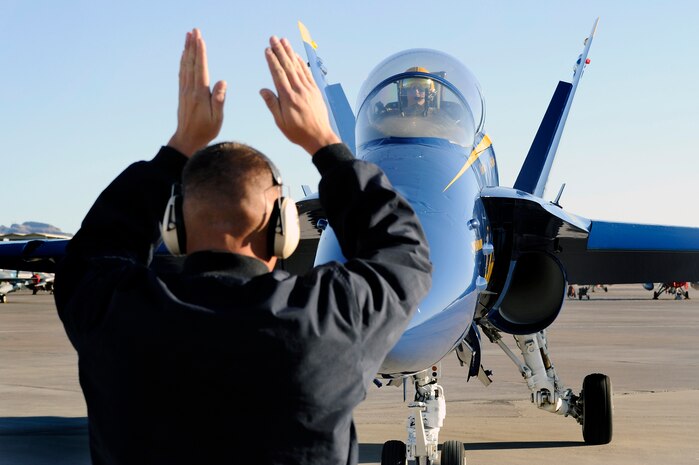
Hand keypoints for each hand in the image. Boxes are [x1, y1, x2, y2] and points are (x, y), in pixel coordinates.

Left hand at [168, 28, 226, 156]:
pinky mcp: (183, 93)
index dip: (201, 53)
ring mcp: (185, 91)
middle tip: (194, 30)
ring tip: (188, 36)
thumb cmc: (205, 131)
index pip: (201, 69)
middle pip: (191, 63)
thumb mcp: (217, 118)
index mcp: (200, 94)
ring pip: (185, 66)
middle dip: (193, 46)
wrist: (187, 140)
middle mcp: (190, 89)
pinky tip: (184, 54)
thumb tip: (222, 81)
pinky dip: (183, 61)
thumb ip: (219, 99)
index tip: (200, 39)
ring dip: (187, 50)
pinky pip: (182, 73)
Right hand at [260, 36, 339, 155]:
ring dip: (290, 52)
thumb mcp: (281, 122)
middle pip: (287, 66)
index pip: (278, 75)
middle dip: (279, 51)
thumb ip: (272, 105)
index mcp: (288, 98)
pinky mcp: (315, 91)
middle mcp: (298, 90)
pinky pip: (307, 73)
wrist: (319, 137)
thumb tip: (263, 90)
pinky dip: (301, 63)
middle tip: (273, 38)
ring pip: (297, 67)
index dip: (272, 61)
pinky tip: (296, 55)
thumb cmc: (298, 132)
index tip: (267, 50)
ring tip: (284, 41)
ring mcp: (308, 89)